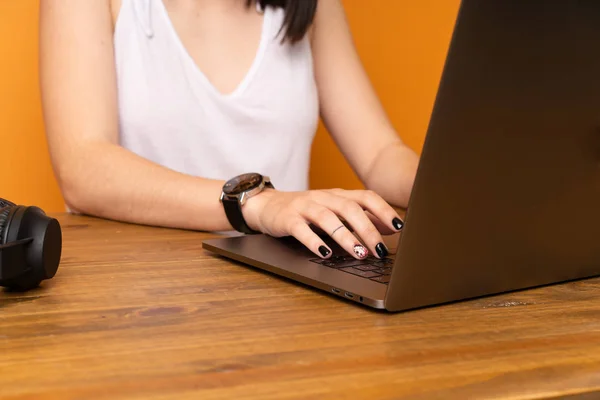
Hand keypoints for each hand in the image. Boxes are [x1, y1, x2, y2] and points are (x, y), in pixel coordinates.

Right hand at [242, 189, 403, 259]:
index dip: (384, 210)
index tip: (399, 227)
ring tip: (359, 253)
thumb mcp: (334, 211)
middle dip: (368, 229)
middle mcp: (324, 197)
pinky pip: (302, 229)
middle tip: (379, 250)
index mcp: (338, 195)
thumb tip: (391, 228)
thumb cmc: (306, 211)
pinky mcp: (288, 219)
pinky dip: (314, 242)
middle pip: (350, 209)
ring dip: (346, 237)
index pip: (366, 197)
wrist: (267, 205)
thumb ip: (361, 218)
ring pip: (328, 219)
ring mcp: (305, 207)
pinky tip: (325, 253)